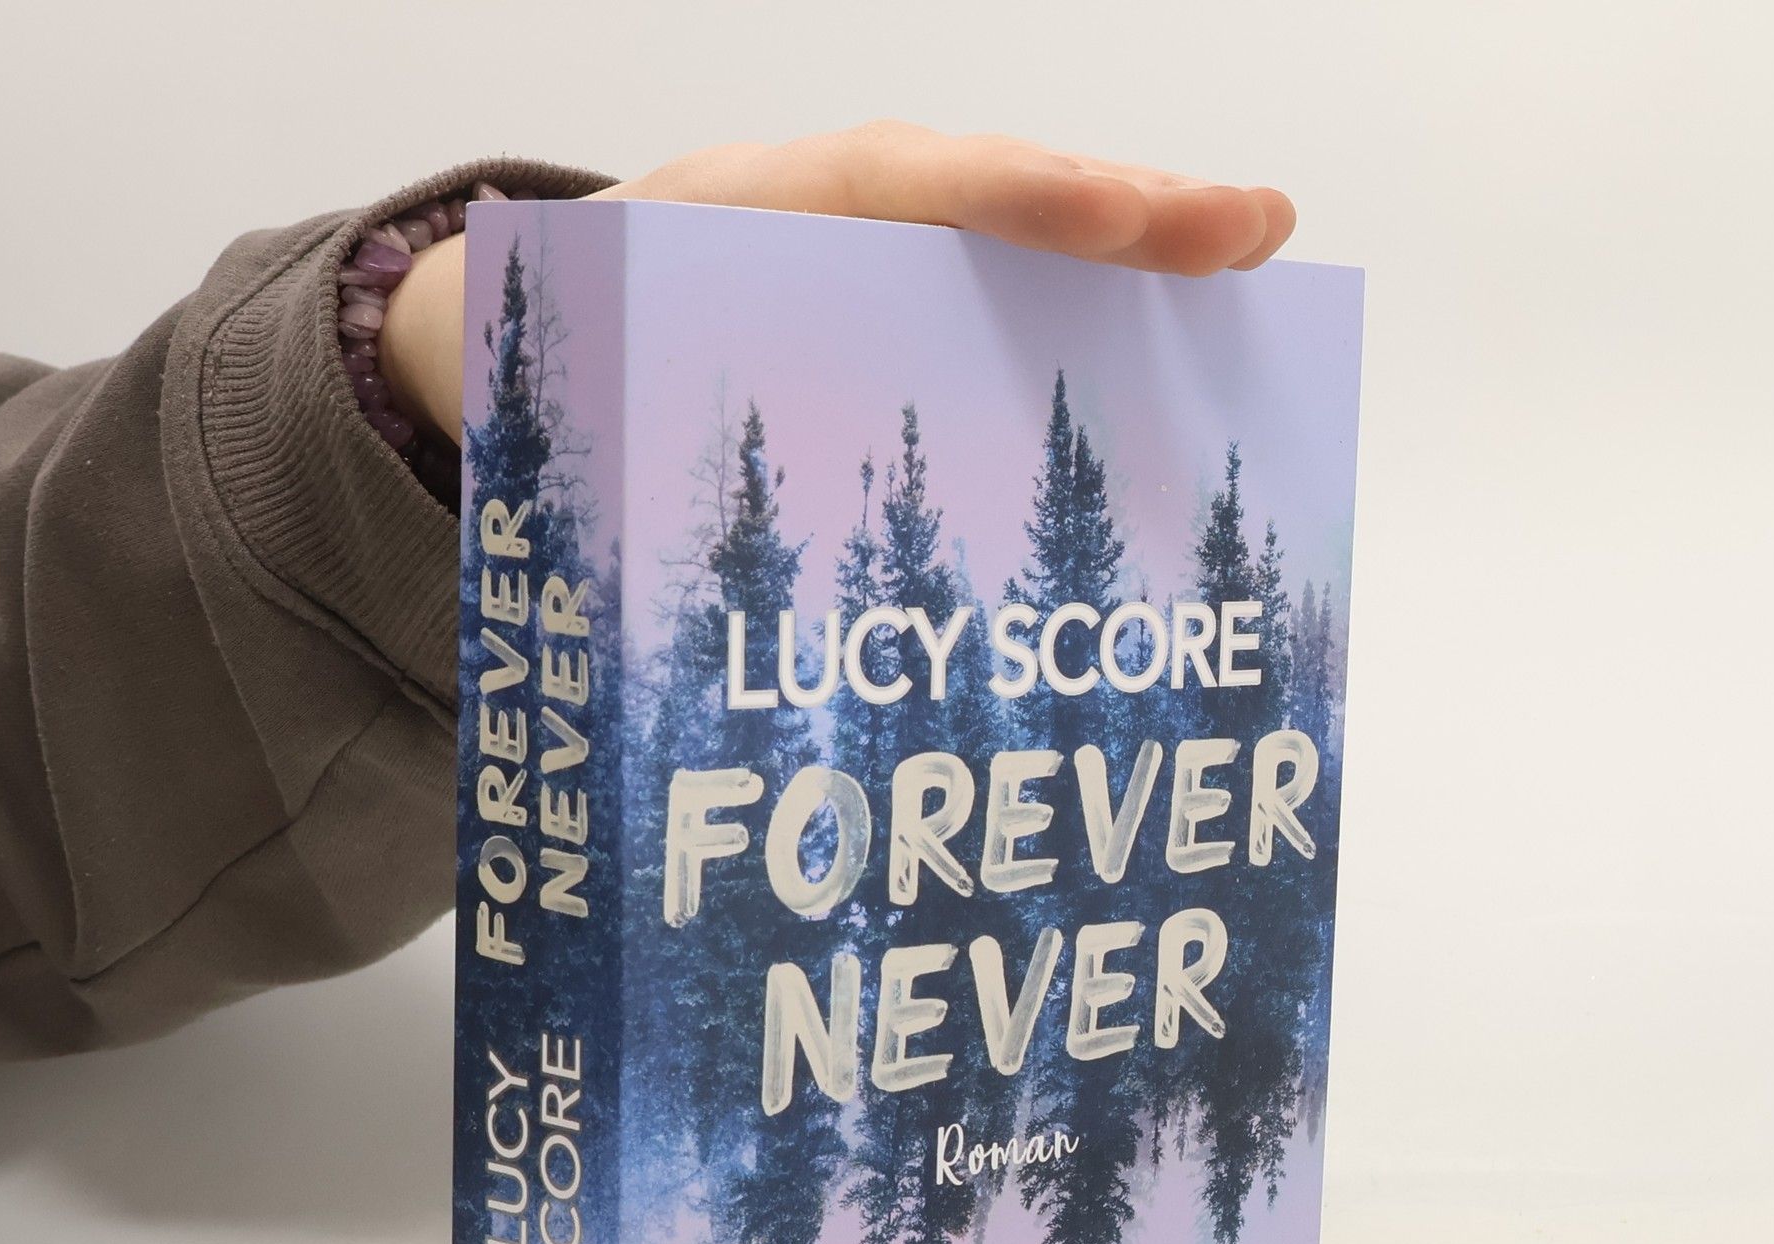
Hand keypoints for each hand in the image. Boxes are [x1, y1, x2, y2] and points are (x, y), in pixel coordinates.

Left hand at [382, 124, 1294, 442]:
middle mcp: (837, 217)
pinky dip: (1088, 291)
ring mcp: (875, 250)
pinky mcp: (891, 299)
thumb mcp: (590, 366)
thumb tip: (715, 530)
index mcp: (757, 211)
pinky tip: (1169, 331)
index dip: (1014, 199)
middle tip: (1249, 229)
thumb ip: (649, 396)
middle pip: (993, 188)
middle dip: (1122, 206)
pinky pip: (996, 279)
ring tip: (1245, 250)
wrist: (524, 330)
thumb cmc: (577, 351)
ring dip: (1131, 240)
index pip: (898, 181)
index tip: (1120, 223)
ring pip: (1012, 226)